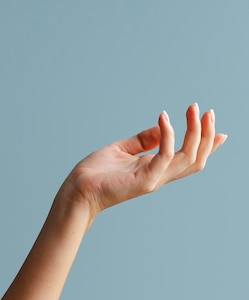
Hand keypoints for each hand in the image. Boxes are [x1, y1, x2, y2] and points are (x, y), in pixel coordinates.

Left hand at [61, 104, 226, 225]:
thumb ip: (143, 140)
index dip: (207, 146)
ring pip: (189, 158)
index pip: (189, 159)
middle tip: (205, 110)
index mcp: (156, 169)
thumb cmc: (95, 173)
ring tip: (192, 109)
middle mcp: (159, 176)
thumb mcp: (122, 150)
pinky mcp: (144, 180)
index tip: (221, 131)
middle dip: (206, 134)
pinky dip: (168, 135)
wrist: (78, 190)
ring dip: (195, 132)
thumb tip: (162, 125)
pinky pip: (166, 156)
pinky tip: (163, 117)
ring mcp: (153, 179)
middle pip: (196, 158)